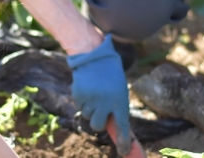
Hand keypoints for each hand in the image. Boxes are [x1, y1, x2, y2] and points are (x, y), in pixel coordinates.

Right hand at [67, 34, 131, 155]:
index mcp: (120, 100)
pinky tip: (87, 88)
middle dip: (98, 121)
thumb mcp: (118, 91)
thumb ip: (116, 109)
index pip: (122, 126)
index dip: (124, 141)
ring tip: (95, 92)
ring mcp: (90, 98)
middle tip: (100, 111)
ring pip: (88, 116)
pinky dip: (83, 101)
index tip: (125, 152)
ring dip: (91, 108)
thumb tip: (116, 132)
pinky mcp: (78, 94)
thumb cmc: (110, 75)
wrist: (94, 55)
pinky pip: (80, 107)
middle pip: (98, 125)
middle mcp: (105, 101)